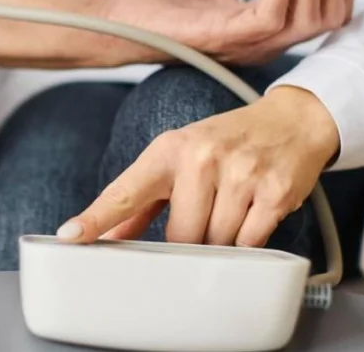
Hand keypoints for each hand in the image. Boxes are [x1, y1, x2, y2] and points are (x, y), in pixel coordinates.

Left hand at [58, 86, 338, 246]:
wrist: (293, 120)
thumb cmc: (228, 143)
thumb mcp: (180, 158)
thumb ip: (143, 199)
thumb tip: (109, 236)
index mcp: (169, 150)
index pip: (125, 190)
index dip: (96, 218)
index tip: (70, 236)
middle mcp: (202, 157)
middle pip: (180, 236)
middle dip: (191, 241)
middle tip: (206, 215)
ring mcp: (240, 174)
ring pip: (217, 244)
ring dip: (223, 241)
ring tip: (233, 209)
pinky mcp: (274, 192)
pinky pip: (250, 244)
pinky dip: (249, 241)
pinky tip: (253, 214)